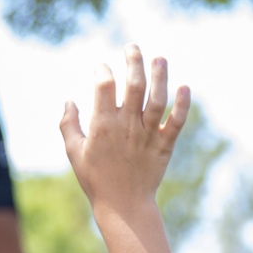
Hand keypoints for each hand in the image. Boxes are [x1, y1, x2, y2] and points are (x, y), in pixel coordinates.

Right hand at [60, 45, 188, 220]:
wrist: (124, 205)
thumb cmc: (95, 179)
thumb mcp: (74, 152)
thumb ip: (68, 125)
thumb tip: (69, 100)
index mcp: (102, 126)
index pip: (104, 87)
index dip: (103, 71)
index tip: (102, 67)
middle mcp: (127, 126)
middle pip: (134, 85)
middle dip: (133, 62)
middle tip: (132, 47)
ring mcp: (148, 134)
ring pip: (157, 98)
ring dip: (160, 76)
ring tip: (159, 58)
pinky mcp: (165, 145)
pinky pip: (176, 121)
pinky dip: (183, 104)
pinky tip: (184, 87)